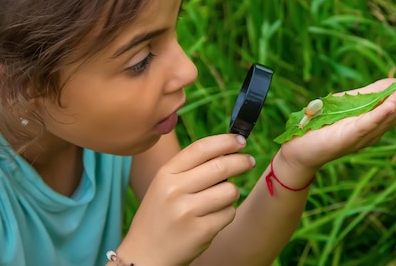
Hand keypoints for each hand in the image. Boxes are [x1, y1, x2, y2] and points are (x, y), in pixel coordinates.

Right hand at [117, 134, 254, 265]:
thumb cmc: (161, 215)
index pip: (201, 148)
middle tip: (249, 161)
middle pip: (221, 166)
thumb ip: (191, 167)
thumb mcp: (165, 185)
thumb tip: (230, 151)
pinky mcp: (201, 231)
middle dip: (241, 162)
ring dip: (232, 193)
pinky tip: (212, 218)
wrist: (145, 254)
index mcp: (166, 174)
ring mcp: (187, 211)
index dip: (225, 141)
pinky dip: (226, 214)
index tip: (241, 140)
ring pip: (230, 190)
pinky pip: (229, 213)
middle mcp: (175, 190)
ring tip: (220, 199)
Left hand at [279, 65, 395, 171]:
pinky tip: (392, 104)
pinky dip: (381, 114)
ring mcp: (364, 135)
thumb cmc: (324, 124)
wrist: (300, 147)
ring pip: (388, 115)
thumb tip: (395, 80)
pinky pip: (368, 125)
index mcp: (376, 121)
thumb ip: (372, 94)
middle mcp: (375, 130)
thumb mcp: (351, 103)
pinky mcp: (349, 138)